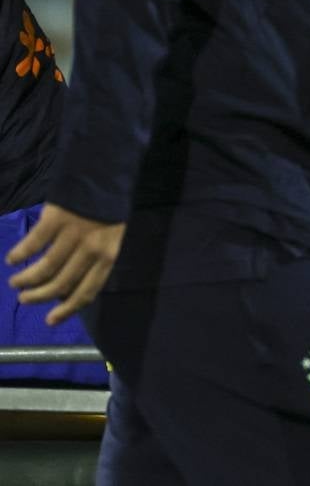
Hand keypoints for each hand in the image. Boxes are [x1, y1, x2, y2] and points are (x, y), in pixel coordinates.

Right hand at [6, 203, 124, 325]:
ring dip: (26, 279)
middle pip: (61, 283)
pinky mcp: (55, 220)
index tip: (49, 320)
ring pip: (45, 268)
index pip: (87, 291)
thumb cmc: (105, 213)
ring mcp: (73, 234)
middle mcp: (91, 249)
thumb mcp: (109, 239)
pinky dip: (20, 254)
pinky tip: (12, 259)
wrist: (103, 177)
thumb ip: (93, 263)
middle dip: (40, 296)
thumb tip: (69, 291)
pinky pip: (33, 244)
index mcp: (107, 257)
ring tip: (16, 283)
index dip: (67, 309)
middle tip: (25, 298)